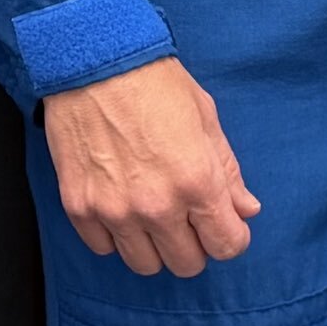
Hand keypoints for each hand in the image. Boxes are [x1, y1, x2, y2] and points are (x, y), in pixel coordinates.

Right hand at [42, 57, 258, 276]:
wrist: (94, 60)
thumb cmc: (155, 83)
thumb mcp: (206, 119)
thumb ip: (228, 172)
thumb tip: (246, 210)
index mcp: (197, 182)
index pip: (227, 246)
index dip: (230, 236)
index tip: (221, 223)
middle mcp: (157, 206)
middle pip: (187, 264)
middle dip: (195, 244)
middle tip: (186, 216)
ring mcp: (114, 210)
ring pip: (145, 265)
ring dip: (154, 245)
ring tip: (151, 213)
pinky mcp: (79, 207)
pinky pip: (104, 248)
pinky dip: (115, 235)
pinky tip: (120, 206)